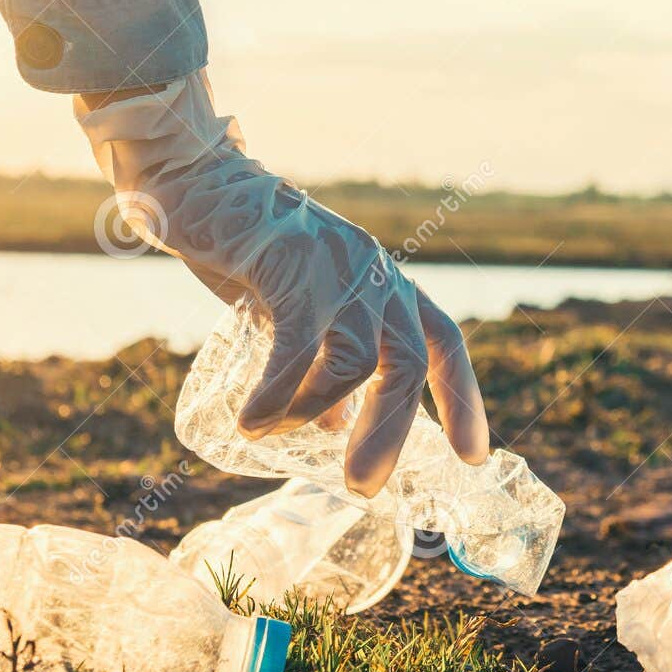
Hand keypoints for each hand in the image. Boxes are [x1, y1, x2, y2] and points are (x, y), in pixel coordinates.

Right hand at [74, 70, 487, 495]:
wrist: (198, 184)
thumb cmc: (249, 253)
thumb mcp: (299, 313)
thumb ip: (322, 363)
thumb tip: (329, 428)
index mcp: (387, 285)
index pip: (444, 343)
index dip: (463, 400)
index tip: (472, 458)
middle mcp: (376, 275)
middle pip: (407, 364)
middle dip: (389, 433)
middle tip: (362, 487)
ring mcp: (338, 269)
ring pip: (356, 361)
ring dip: (318, 413)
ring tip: (274, 435)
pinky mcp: (292, 268)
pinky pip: (298, 350)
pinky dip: (277, 395)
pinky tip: (251, 425)